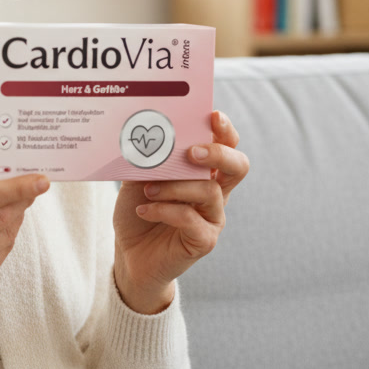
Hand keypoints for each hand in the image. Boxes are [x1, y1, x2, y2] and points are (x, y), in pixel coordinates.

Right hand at [0, 118, 50, 333]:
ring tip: (20, 202)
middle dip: (23, 198)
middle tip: (36, 184)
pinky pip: (3, 252)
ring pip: (6, 233)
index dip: (16, 187)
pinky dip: (9, 235)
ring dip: (17, 216)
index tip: (39, 179)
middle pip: (1, 215)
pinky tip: (6, 224)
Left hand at [111, 109, 248, 312]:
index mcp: (204, 171)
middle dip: (218, 153)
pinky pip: (192, 220)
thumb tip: (147, 135)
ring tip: (148, 189)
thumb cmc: (139, 210)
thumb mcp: (139, 179)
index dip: (225, 130)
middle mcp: (216, 192)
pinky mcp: (204, 240)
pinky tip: (144, 210)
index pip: (226, 144)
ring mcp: (213, 217)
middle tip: (191, 152)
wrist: (130, 254)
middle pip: (238, 165)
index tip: (213, 115)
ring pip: (209, 192)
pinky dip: (164, 210)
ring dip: (175, 186)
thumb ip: (149, 159)